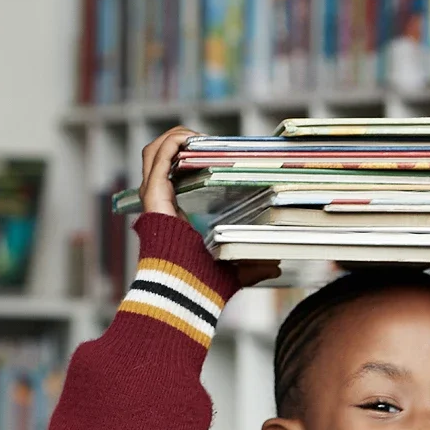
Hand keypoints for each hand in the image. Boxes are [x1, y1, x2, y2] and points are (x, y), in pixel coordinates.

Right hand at [139, 127, 280, 285]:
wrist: (187, 294)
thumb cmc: (206, 285)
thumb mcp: (236, 270)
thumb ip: (253, 266)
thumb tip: (275, 264)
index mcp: (176, 215)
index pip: (175, 176)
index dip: (190, 159)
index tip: (215, 152)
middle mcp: (162, 204)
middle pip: (161, 159)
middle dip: (181, 142)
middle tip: (206, 141)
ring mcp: (155, 199)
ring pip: (154, 153)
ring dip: (174, 137)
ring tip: (197, 135)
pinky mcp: (153, 196)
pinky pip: (157, 158)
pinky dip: (172, 143)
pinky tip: (190, 138)